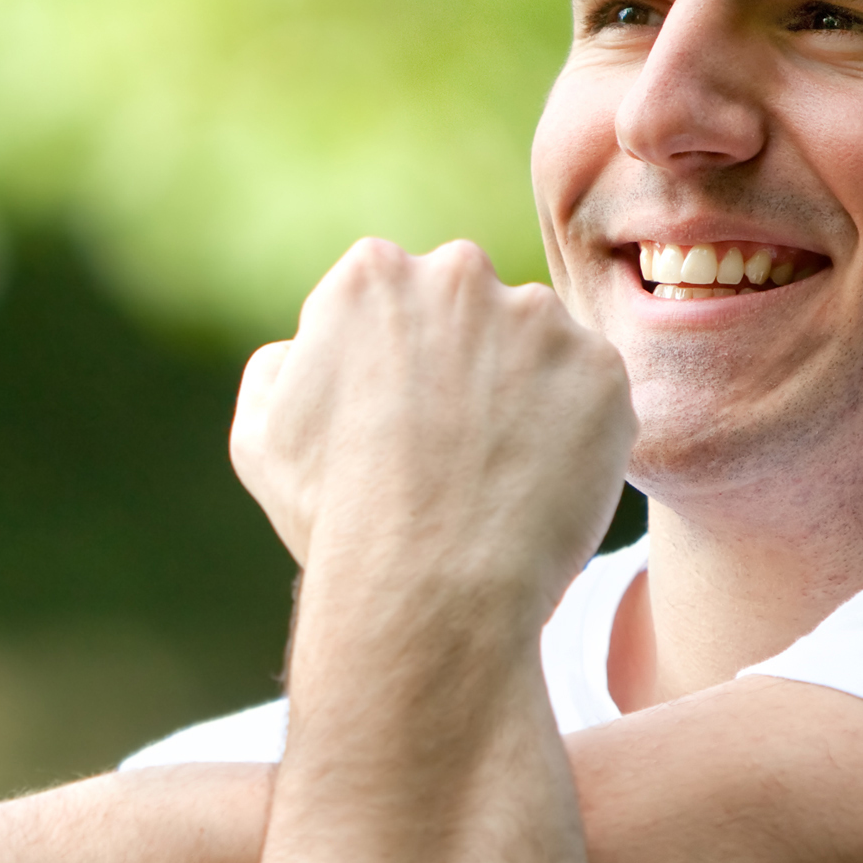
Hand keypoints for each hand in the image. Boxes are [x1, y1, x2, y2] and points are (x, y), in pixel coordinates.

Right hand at [229, 238, 632, 610]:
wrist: (429, 588)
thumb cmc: (334, 517)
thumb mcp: (260, 434)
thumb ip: (280, 366)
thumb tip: (306, 348)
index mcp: (371, 276)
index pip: (391, 297)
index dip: (391, 361)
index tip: (395, 417)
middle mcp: (458, 274)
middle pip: (467, 308)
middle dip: (463, 360)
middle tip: (451, 445)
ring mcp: (540, 318)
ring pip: (537, 347)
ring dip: (523, 393)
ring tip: (496, 473)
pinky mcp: (602, 370)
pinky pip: (591, 394)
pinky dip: (574, 433)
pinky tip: (536, 484)